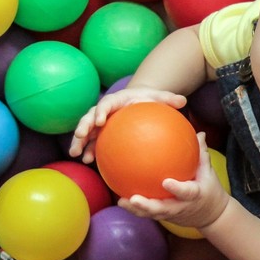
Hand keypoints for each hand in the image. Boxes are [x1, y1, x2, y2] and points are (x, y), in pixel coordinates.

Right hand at [69, 87, 187, 162]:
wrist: (139, 102)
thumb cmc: (150, 99)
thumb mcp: (159, 97)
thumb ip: (169, 99)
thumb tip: (183, 100)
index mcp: (117, 100)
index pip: (106, 103)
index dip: (101, 111)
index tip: (99, 120)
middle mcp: (105, 109)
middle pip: (89, 117)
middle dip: (83, 127)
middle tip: (80, 137)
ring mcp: (100, 121)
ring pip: (86, 131)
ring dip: (80, 142)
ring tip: (76, 154)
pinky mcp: (101, 132)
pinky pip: (93, 142)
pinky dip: (90, 150)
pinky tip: (90, 162)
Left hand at [119, 133, 230, 229]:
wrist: (211, 215)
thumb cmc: (209, 189)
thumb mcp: (208, 172)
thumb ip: (201, 154)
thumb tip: (199, 133)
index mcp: (194, 195)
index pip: (186, 192)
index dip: (177, 188)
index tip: (166, 181)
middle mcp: (181, 206)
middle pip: (163, 209)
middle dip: (148, 206)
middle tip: (134, 198)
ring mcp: (171, 213)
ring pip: (152, 214)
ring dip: (136, 209)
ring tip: (122, 201)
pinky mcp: (163, 216)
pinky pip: (147, 213)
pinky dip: (134, 208)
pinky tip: (120, 199)